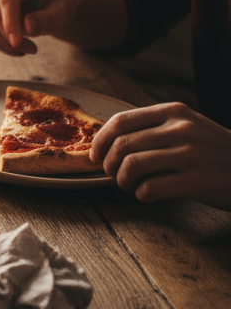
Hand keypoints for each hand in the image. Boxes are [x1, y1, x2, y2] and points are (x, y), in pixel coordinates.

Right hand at [0, 0, 78, 55]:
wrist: (54, 4)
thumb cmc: (59, 5)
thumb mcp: (62, 12)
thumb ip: (46, 19)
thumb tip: (27, 27)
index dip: (10, 22)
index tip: (17, 42)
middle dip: (11, 36)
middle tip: (33, 50)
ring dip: (8, 43)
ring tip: (30, 48)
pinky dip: (3, 44)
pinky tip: (19, 47)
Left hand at [91, 103, 230, 208]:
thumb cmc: (213, 151)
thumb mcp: (187, 126)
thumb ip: (153, 128)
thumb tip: (106, 141)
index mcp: (173, 112)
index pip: (120, 121)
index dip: (99, 140)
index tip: (95, 155)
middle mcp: (180, 129)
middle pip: (122, 145)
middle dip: (108, 165)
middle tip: (113, 175)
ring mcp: (190, 154)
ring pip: (131, 166)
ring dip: (122, 181)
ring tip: (130, 187)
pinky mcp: (197, 181)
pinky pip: (150, 188)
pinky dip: (140, 195)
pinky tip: (147, 195)